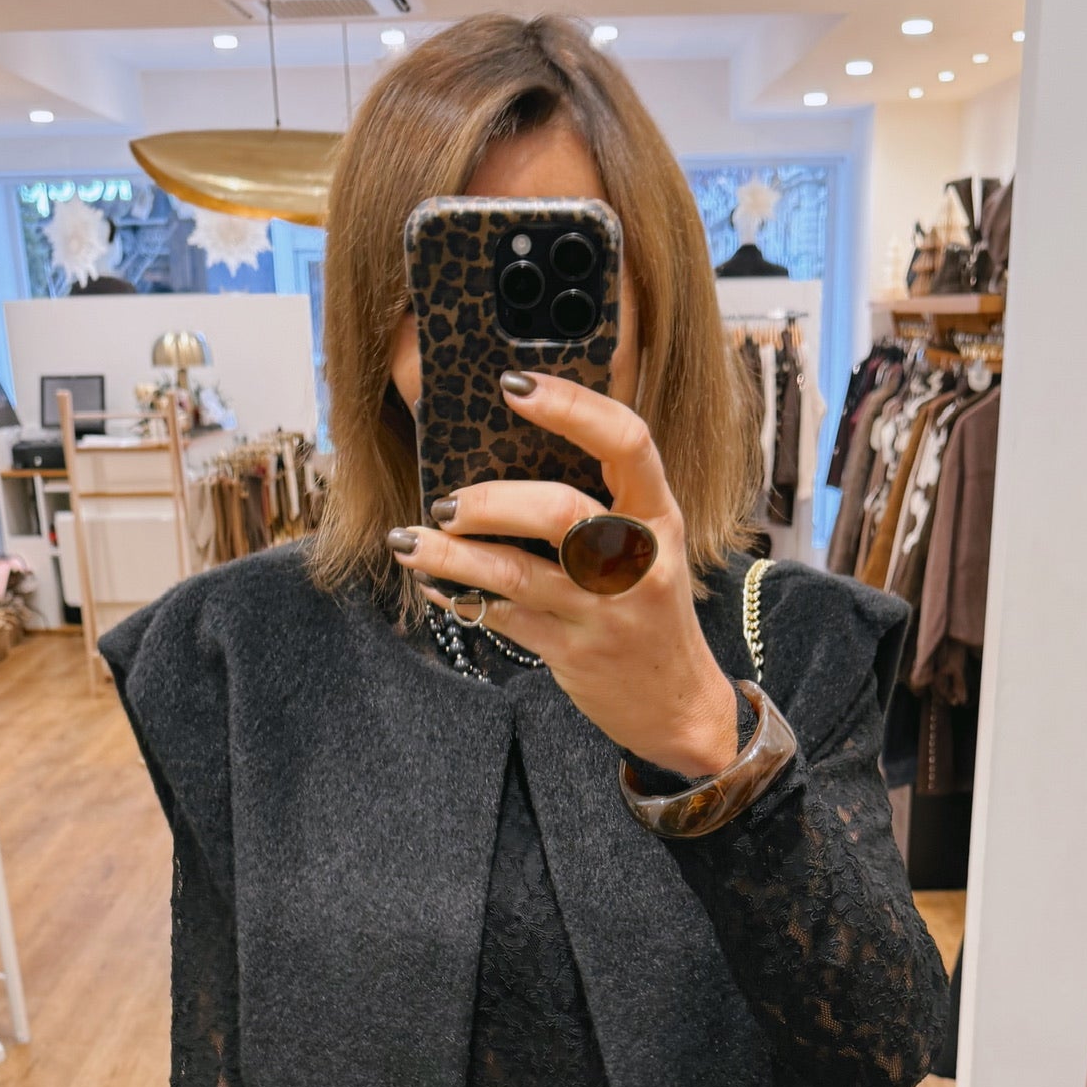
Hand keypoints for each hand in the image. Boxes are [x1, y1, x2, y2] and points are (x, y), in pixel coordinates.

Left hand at [388, 371, 741, 776]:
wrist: (677, 702)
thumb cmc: (651, 608)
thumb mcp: (650, 544)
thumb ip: (606, 499)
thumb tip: (517, 445)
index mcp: (660, 516)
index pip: (627, 442)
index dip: (571, 407)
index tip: (513, 384)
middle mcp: (637, 561)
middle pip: (561, 511)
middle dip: (492, 502)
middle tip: (448, 502)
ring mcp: (604, 611)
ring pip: (518, 573)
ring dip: (453, 555)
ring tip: (409, 540)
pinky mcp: (572, 652)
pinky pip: (504, 618)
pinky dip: (461, 597)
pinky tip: (434, 583)